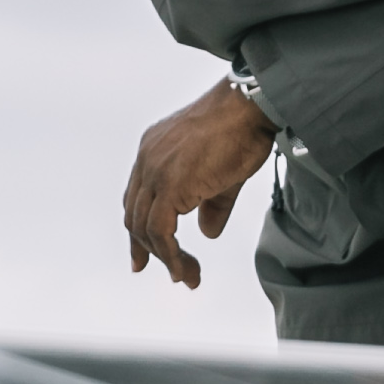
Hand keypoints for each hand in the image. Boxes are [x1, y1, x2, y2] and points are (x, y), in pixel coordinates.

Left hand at [122, 77, 276, 288]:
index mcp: (153, 150)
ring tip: (188, 275)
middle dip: (147, 250)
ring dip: (166, 258)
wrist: (249, 107)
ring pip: (145, 228)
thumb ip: (211, 205)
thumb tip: (207, 232)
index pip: (137, 198)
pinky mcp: (169, 186)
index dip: (140, 229)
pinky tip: (186, 268)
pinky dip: (171, 255)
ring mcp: (154, 172)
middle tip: (172, 272)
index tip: (145, 255)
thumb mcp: (222, 173)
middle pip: (134, 215)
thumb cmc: (242, 129)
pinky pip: (160, 231)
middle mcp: (147, 160)